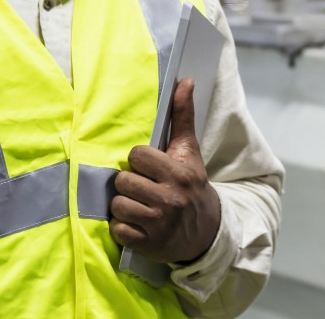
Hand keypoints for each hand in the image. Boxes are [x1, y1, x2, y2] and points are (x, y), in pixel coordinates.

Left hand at [109, 77, 220, 263]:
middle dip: (129, 184)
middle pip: (123, 181)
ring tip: (139, 205)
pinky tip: (137, 223)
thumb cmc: (192, 185)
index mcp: (178, 174)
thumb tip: (185, 80)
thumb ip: (183, 115)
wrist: (207, 232)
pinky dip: (123, 228)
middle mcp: (169, 199)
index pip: (136, 156)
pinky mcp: (148, 244)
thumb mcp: (190, 152)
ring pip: (118, 205)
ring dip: (124, 206)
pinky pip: (118, 230)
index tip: (149, 168)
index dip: (139, 161)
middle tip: (143, 188)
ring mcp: (158, 224)